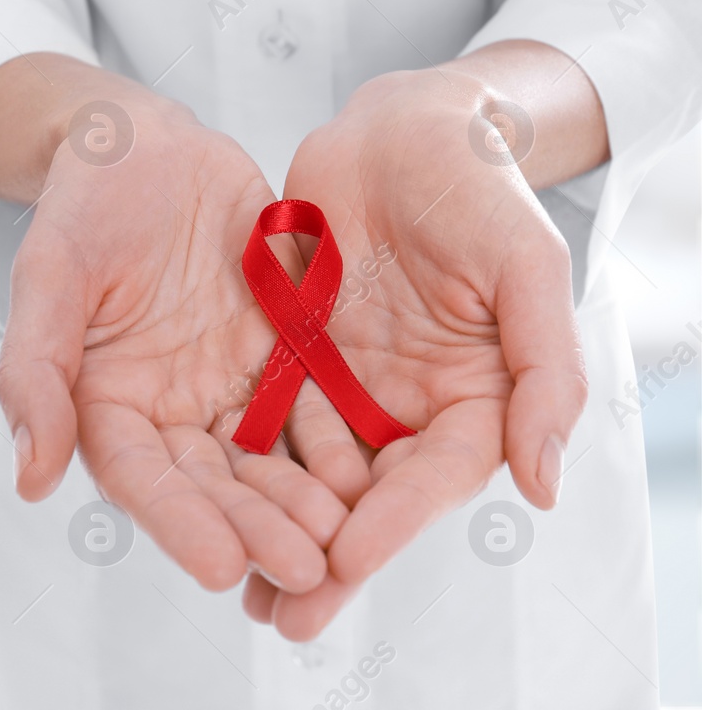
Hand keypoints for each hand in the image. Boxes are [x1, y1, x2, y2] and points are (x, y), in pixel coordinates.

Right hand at [0, 56, 345, 593]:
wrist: (148, 148)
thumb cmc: (84, 206)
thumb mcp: (49, 277)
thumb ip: (35, 373)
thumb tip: (29, 481)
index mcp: (105, 405)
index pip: (141, 479)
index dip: (180, 524)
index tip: (222, 568)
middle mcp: (168, 412)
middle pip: (214, 484)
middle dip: (258, 529)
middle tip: (305, 570)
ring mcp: (229, 388)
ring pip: (270, 460)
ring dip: (305, 505)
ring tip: (344, 543)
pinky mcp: (283, 357)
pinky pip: (316, 407)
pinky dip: (342, 447)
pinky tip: (377, 478)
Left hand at [240, 60, 592, 639]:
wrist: (400, 126)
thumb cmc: (477, 185)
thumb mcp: (526, 267)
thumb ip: (543, 372)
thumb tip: (543, 487)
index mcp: (475, 397)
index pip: (432, 478)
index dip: (392, 526)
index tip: (344, 565)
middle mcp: (408, 403)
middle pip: (367, 496)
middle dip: (326, 558)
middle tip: (283, 618)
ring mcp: (348, 383)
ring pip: (309, 470)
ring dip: (273, 528)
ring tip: (236, 586)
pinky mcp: (294, 356)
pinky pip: (264, 416)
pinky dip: (239, 463)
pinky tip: (202, 504)